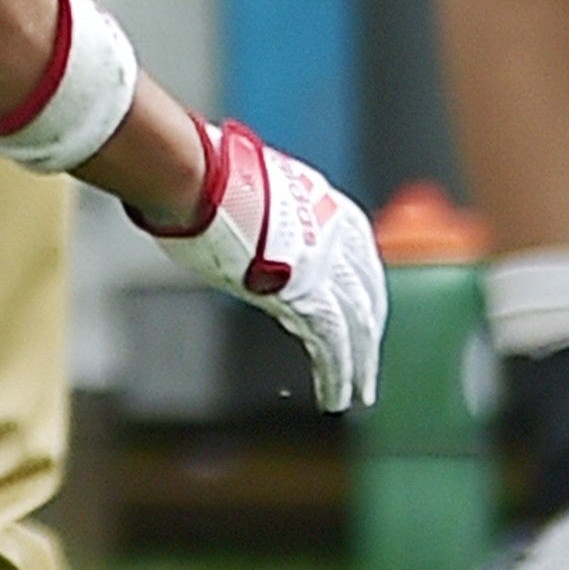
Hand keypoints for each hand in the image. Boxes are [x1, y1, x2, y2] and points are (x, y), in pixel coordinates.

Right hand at [134, 115, 385, 413]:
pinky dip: (337, 375)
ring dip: (360, 363)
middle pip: (365, 290)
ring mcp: (324, 264)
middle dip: (369, 327)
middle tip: (369, 358)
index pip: (357, 250)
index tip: (364, 305)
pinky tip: (335, 398)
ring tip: (358, 392)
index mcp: (320, 199)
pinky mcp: (308, 296)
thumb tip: (232, 216)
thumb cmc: (204, 171)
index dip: (362, 284)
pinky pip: (332, 345)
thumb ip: (257, 209)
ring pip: (358, 324)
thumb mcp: (246, 185)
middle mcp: (332, 231)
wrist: (200, 175)